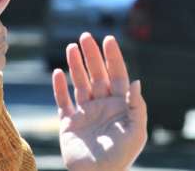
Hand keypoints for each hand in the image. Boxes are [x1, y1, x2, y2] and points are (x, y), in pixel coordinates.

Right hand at [52, 33, 146, 170]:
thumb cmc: (120, 157)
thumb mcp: (135, 132)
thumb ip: (137, 107)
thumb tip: (137, 81)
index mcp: (120, 106)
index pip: (117, 76)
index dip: (113, 58)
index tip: (108, 39)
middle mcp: (102, 106)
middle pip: (97, 75)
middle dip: (92, 56)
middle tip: (86, 36)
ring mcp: (85, 113)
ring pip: (80, 83)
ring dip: (76, 65)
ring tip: (71, 47)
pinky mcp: (69, 123)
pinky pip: (62, 101)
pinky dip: (59, 87)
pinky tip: (57, 73)